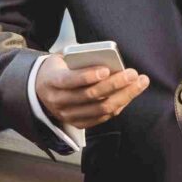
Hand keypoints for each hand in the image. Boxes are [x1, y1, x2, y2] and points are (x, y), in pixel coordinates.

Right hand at [35, 53, 149, 129]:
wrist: (41, 91)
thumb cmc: (58, 69)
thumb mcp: (62, 58)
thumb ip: (80, 58)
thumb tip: (108, 57)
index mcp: (52, 81)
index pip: (70, 80)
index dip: (88, 76)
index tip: (107, 69)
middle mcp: (59, 101)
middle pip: (90, 95)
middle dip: (115, 84)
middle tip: (133, 73)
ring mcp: (68, 115)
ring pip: (100, 109)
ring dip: (123, 96)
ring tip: (139, 83)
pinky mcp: (78, 123)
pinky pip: (102, 117)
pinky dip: (118, 105)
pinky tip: (130, 94)